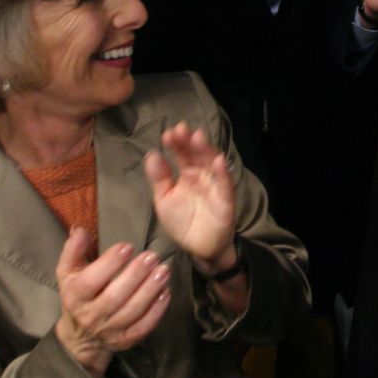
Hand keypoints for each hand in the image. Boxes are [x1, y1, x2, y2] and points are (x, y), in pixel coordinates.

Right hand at [54, 230, 171, 377]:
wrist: (80, 335)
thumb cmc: (78, 294)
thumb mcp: (68, 272)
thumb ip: (74, 250)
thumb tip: (80, 229)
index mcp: (74, 296)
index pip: (90, 281)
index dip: (109, 263)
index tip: (127, 246)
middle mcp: (90, 315)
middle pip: (114, 297)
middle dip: (135, 275)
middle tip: (152, 256)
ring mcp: (109, 330)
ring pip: (131, 312)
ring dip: (150, 290)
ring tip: (163, 270)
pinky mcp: (125, 340)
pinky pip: (143, 327)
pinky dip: (156, 311)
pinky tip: (166, 292)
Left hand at [146, 122, 237, 271]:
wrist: (199, 248)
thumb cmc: (182, 222)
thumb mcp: (164, 199)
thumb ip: (159, 178)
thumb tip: (152, 153)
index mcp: (187, 174)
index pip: (182, 154)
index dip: (176, 143)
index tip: (168, 133)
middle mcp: (203, 176)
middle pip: (197, 154)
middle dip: (190, 141)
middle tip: (181, 129)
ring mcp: (215, 186)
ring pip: (212, 164)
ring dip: (206, 150)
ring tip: (197, 136)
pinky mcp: (225, 200)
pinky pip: (225, 185)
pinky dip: (222, 173)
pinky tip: (218, 161)